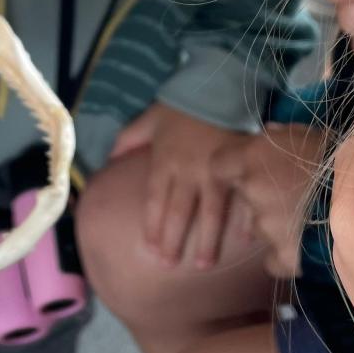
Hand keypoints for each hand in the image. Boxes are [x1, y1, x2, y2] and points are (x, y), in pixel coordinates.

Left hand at [120, 104, 248, 269]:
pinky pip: (242, 198)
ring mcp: (216, 171)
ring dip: (207, 240)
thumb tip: (107, 160)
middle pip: (179, 213)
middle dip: (173, 242)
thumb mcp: (148, 119)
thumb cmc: (180, 105)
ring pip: (210, 212)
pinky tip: (246, 241)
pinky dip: (245, 219)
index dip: (152, 227)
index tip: (149, 250)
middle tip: (169, 267)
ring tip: (203, 265)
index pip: (155, 201)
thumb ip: (127, 140)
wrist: (216, 86)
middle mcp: (188, 171)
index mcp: (164, 162)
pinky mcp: (239, 168)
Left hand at [214, 123, 325, 277]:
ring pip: (262, 227)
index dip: (231, 168)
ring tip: (311, 215)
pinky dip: (286, 254)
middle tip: (295, 192)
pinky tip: (307, 244)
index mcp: (253, 158)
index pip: (219, 165)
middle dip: (264, 195)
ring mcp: (267, 228)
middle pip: (246, 196)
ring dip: (279, 223)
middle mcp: (253, 192)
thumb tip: (266, 133)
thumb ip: (279, 134)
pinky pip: (275, 258)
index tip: (248, 169)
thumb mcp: (309, 133)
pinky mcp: (284, 257)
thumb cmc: (338, 157)